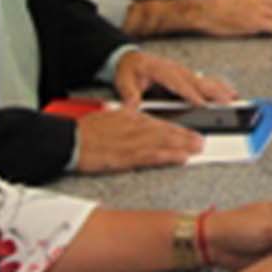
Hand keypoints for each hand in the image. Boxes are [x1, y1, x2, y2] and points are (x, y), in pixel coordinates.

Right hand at [74, 107, 205, 172]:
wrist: (70, 140)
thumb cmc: (84, 130)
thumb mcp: (107, 116)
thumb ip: (124, 117)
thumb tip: (132, 114)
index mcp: (130, 116)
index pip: (158, 122)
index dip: (175, 128)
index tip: (187, 132)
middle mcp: (135, 126)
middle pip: (166, 131)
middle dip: (185, 136)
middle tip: (201, 140)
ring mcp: (133, 141)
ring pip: (165, 142)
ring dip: (183, 145)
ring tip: (198, 148)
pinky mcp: (128, 156)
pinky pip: (155, 155)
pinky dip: (170, 156)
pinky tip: (182, 158)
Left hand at [113, 50, 237, 107]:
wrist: (130, 58)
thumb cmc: (129, 70)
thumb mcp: (124, 81)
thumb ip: (129, 94)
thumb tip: (132, 106)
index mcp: (161, 70)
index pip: (178, 83)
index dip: (190, 93)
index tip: (201, 103)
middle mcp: (176, 69)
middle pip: (197, 81)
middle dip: (213, 92)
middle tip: (226, 103)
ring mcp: (184, 72)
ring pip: (205, 81)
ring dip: (220, 89)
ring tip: (234, 98)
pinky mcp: (188, 75)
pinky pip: (206, 81)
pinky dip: (220, 86)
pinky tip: (230, 93)